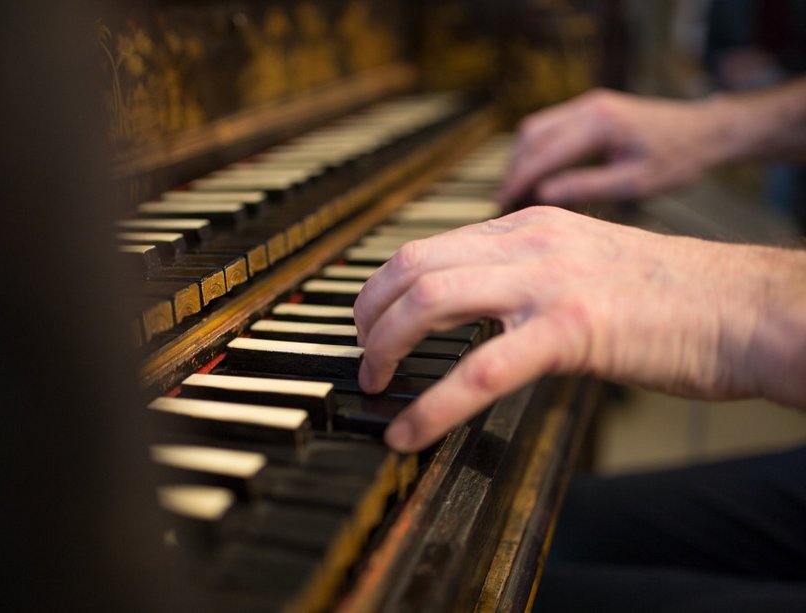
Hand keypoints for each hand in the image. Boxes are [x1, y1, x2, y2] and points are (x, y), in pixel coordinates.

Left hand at [354, 207, 805, 451]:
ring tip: (376, 384)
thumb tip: (476, 311)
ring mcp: (547, 280)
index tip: (370, 321)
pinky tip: (411, 433)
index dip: (383, 288)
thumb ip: (525, 278)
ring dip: (385, 347)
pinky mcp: (570, 328)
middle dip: (369, 315)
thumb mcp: (582, 264)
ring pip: (430, 303)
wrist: (743, 307)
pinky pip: (480, 369)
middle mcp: (528, 240)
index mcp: (527, 224)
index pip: (427, 245)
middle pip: (411, 266)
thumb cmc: (670, 296)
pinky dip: (434, 405)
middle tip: (364, 356)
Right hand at [498, 89, 725, 205]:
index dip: (519, 179)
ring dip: (523, 158)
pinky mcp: (590, 109)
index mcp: (600, 123)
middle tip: (504, 200)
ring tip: (518, 190)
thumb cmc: (679, 160)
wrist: (706, 132)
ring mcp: (588, 104)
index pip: (544, 153)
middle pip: (531, 135)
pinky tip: (538, 175)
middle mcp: (589, 106)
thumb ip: (586, 187)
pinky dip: (538, 151)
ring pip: (536, 128)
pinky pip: (550, 127)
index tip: (501, 202)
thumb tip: (543, 195)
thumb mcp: (635, 182)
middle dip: (514, 168)